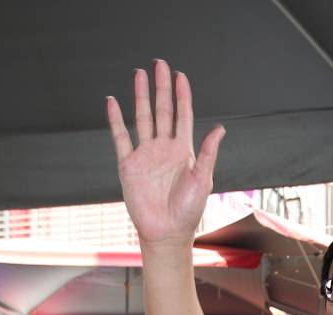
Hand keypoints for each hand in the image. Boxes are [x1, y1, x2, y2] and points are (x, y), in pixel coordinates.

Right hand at [108, 60, 226, 247]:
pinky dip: (115, 119)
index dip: (181, 95)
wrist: (166, 232)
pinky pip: (120, 137)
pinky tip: (112, 101)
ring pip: (142, 118)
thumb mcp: (203, 180)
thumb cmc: (188, 211)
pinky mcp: (128, 165)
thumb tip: (220, 128)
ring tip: (139, 74)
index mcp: (183, 150)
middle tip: (159, 64)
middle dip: (161, 87)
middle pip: (161, 110)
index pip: (182, 115)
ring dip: (140, 96)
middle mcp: (164, 148)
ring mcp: (145, 154)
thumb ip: (207, 153)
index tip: (180, 75)